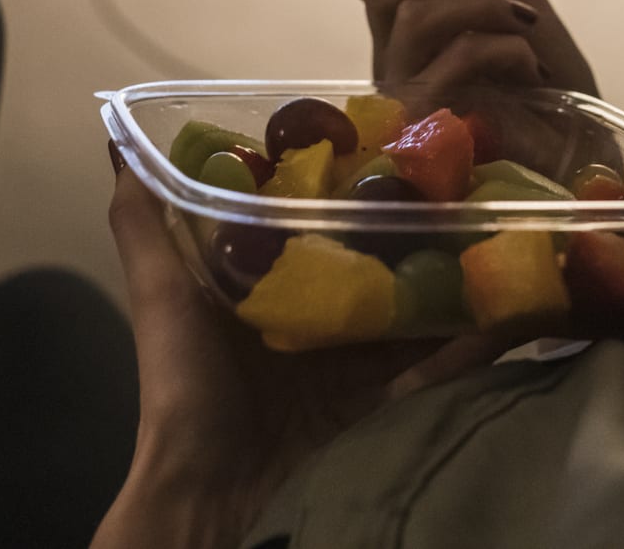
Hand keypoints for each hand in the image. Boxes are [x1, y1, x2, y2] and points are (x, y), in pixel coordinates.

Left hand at [94, 154, 502, 548]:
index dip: (349, 178)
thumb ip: (143, 220)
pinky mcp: (378, 395)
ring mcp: (349, 352)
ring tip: (497, 231)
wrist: (211, 488)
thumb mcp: (159, 291)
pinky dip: (470, 339)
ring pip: (411, 300)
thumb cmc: (182, 382)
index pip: (313, 214)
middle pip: (372, 252)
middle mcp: (310, 306)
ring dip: (452, 272)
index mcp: (263, 276)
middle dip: (415, 220)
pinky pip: (431, 360)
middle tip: (465, 180)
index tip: (390, 135)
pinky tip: (509, 310)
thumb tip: (115, 135)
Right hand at [337, 0, 600, 108]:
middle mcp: (393, 57)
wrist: (581, 143)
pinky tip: (532, 66)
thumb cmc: (547, 75)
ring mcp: (405, 93)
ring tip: (525, 21)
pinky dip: (506, 47)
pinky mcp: (431, 122)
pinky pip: (456, 58)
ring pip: (413, 16)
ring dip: (481, 2)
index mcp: (403, 23)